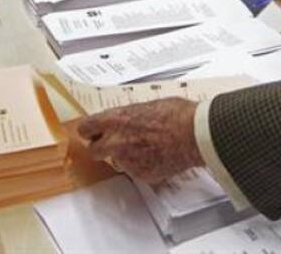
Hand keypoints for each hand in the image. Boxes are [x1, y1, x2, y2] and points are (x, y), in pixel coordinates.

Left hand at [76, 98, 202, 183]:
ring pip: (117, 161)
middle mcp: (115, 142)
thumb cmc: (176, 115)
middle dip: (102, 147)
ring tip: (147, 147)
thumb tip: (128, 119)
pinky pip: (135, 171)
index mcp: (115, 120)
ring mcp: (127, 161)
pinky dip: (142, 165)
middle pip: (94, 150)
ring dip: (126, 156)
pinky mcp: (140, 175)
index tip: (93, 132)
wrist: (194, 135)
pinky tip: (157, 155)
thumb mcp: (147, 106)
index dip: (90, 130)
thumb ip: (130, 116)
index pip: (86, 128)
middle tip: (114, 143)